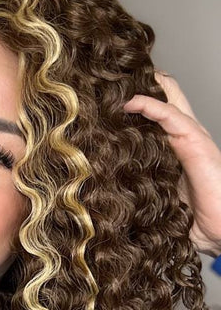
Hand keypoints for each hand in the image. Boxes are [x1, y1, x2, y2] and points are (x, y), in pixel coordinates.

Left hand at [123, 70, 220, 257]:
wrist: (220, 231)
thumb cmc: (190, 219)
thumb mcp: (154, 194)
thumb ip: (136, 181)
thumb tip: (100, 183)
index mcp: (175, 148)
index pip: (156, 114)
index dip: (135, 102)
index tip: (105, 98)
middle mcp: (185, 137)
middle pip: (165, 97)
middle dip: (141, 85)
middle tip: (112, 79)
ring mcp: (192, 137)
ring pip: (169, 97)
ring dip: (143, 88)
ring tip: (117, 81)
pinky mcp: (196, 142)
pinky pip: (171, 116)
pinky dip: (150, 106)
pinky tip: (131, 103)